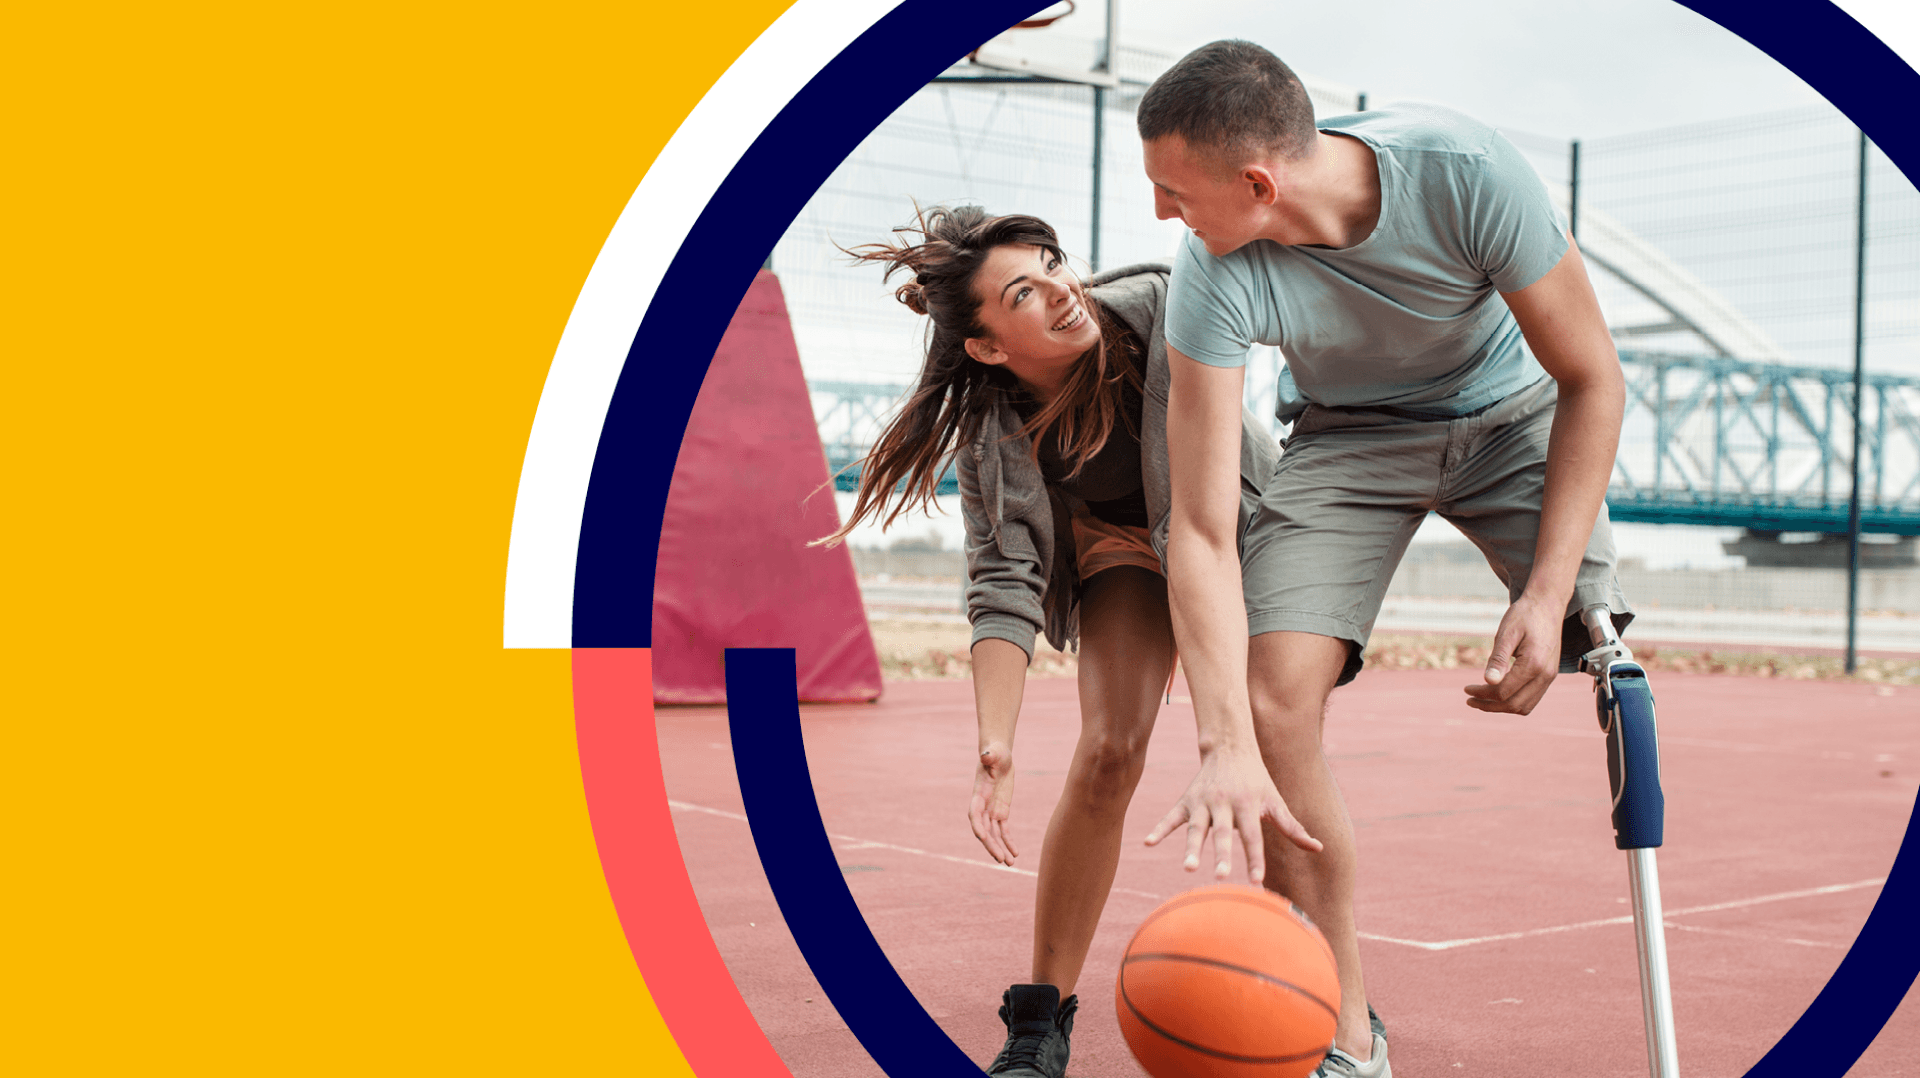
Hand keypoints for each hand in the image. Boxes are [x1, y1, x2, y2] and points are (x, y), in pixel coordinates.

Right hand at [968, 743, 1017, 864]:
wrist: (998, 756)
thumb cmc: (995, 753)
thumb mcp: (994, 754)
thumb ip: (989, 756)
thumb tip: (986, 755)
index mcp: (979, 794)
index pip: (975, 814)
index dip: (977, 826)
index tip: (982, 837)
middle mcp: (983, 806)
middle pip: (985, 830)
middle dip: (991, 845)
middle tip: (1000, 859)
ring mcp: (991, 811)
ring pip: (994, 835)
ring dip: (1000, 849)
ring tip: (1009, 864)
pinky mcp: (1001, 812)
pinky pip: (1004, 830)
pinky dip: (1008, 842)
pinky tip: (1015, 854)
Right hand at [1143, 744, 1320, 881]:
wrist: (1230, 747)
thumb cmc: (1258, 780)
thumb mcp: (1276, 801)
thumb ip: (1293, 828)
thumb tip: (1319, 848)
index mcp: (1248, 805)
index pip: (1253, 836)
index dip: (1255, 858)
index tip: (1257, 880)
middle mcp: (1225, 803)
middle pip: (1224, 833)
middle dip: (1223, 854)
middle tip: (1222, 877)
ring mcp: (1203, 801)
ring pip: (1196, 827)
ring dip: (1192, 847)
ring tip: (1189, 867)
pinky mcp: (1186, 800)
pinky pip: (1171, 817)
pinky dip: (1160, 829)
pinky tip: (1148, 843)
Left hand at [1464, 593, 1562, 713]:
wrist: (1547, 604)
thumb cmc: (1524, 615)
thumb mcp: (1506, 633)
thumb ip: (1498, 658)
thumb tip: (1488, 681)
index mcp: (1534, 664)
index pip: (1504, 692)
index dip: (1482, 694)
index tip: (1466, 690)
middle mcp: (1546, 675)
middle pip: (1514, 705)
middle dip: (1489, 705)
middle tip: (1469, 699)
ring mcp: (1550, 677)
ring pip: (1525, 706)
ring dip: (1502, 707)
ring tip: (1481, 699)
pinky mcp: (1549, 675)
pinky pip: (1532, 698)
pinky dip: (1514, 701)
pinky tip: (1498, 692)